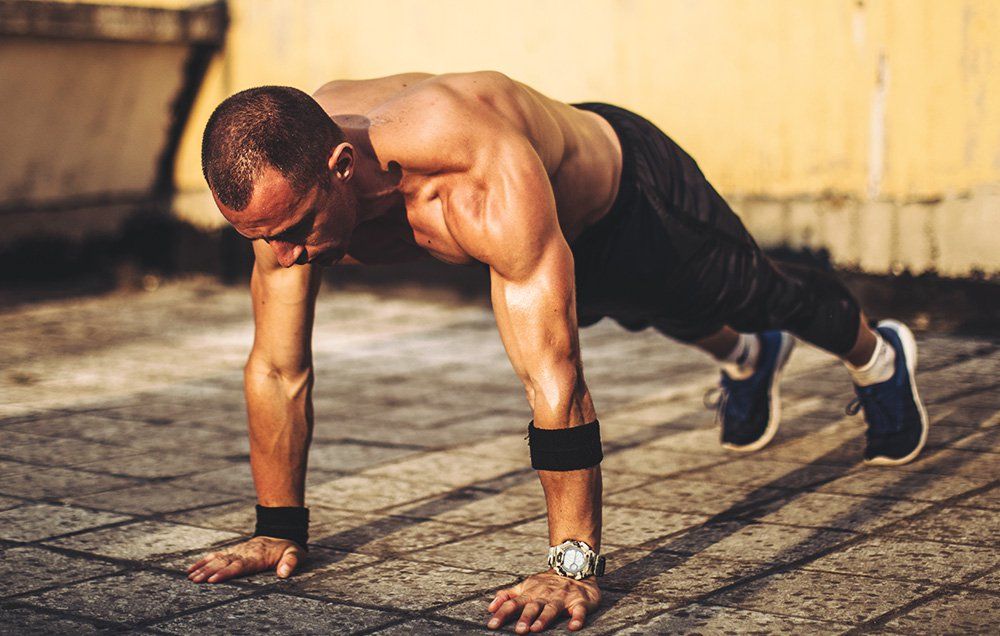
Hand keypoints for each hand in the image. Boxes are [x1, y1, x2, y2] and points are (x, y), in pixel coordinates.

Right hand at [186, 536, 303, 583]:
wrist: (280, 534)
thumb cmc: (287, 548)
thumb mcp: (295, 553)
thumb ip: (291, 562)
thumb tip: (284, 573)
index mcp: (257, 557)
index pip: (239, 566)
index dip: (226, 573)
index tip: (213, 580)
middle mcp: (243, 553)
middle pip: (224, 564)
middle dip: (209, 572)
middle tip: (196, 581)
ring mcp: (236, 552)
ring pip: (217, 560)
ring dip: (203, 568)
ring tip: (190, 578)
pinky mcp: (232, 552)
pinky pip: (216, 556)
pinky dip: (203, 562)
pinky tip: (191, 569)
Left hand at [487, 571, 600, 632]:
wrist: (575, 567)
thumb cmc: (548, 582)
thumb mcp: (526, 586)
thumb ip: (508, 596)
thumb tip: (490, 608)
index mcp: (531, 593)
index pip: (513, 603)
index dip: (502, 613)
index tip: (492, 625)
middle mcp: (545, 596)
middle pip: (532, 606)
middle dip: (525, 617)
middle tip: (518, 630)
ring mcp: (562, 598)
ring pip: (552, 608)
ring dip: (544, 618)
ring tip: (536, 628)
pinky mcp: (579, 602)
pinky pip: (579, 611)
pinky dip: (577, 618)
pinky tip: (573, 626)